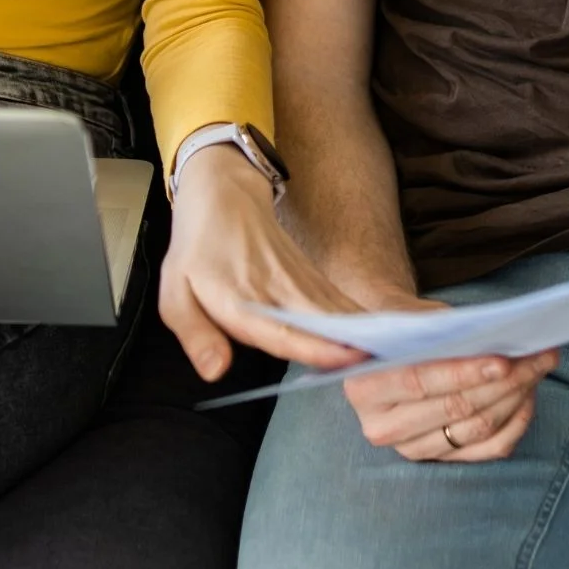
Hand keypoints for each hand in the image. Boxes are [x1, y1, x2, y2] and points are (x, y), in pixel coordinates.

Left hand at [156, 145, 368, 380]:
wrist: (224, 196)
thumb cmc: (199, 249)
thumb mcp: (174, 295)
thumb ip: (196, 336)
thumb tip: (215, 372)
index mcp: (239, 297)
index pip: (279, 329)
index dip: (312, 346)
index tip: (344, 357)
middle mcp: (275, 290)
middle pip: (320, 322)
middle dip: (352, 346)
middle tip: (384, 365)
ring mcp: (299, 281)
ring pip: (337, 312)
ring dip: (365, 335)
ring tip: (394, 358)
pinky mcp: (312, 278)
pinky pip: (340, 305)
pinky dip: (363, 323)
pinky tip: (383, 341)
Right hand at [342, 328, 557, 464]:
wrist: (390, 352)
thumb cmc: (401, 327)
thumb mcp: (401, 314)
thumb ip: (425, 320)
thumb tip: (475, 329)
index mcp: (364, 389)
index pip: (419, 382)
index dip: (463, 373)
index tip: (503, 361)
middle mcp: (382, 428)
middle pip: (454, 408)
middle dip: (504, 381)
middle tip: (540, 355)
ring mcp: (413, 449)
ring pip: (478, 428)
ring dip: (516, 395)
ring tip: (540, 366)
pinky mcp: (441, 460)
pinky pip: (490, 448)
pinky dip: (516, 420)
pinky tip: (530, 393)